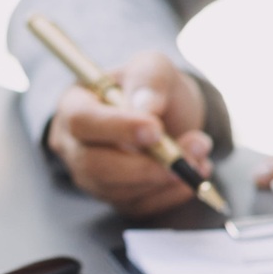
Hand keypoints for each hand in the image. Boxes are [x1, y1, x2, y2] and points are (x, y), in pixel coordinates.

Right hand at [46, 52, 212, 216]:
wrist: (166, 112)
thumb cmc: (150, 87)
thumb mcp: (153, 67)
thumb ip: (150, 79)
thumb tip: (147, 109)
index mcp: (73, 106)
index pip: (82, 122)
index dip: (118, 128)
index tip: (156, 129)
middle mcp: (73, 146)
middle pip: (94, 166)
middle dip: (143, 165)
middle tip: (186, 155)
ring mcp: (91, 176)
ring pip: (118, 191)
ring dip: (163, 179)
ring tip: (199, 156)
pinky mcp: (114, 198)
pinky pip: (138, 206)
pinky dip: (170, 194)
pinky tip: (191, 175)